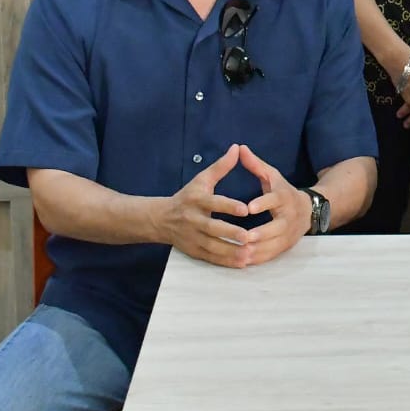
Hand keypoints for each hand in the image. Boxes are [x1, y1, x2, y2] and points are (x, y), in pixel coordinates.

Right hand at [157, 144, 252, 268]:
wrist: (159, 219)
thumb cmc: (187, 197)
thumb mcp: (201, 180)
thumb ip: (221, 167)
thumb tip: (237, 148)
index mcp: (197, 201)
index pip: (214, 203)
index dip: (229, 206)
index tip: (245, 210)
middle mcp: (193, 220)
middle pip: (213, 228)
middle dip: (230, 233)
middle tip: (250, 236)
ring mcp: (192, 237)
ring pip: (212, 246)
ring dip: (231, 251)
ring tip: (250, 253)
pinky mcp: (193, 250)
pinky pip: (211, 257)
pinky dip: (225, 261)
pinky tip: (242, 262)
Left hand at [239, 144, 312, 265]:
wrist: (309, 210)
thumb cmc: (283, 192)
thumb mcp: (272, 176)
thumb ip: (255, 165)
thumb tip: (239, 148)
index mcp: (283, 198)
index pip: (274, 200)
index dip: (263, 203)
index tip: (249, 207)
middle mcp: (288, 217)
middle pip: (276, 227)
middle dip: (261, 233)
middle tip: (244, 237)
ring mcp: (288, 234)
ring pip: (273, 244)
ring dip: (257, 250)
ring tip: (240, 252)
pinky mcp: (285, 246)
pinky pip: (271, 255)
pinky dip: (258, 258)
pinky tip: (243, 261)